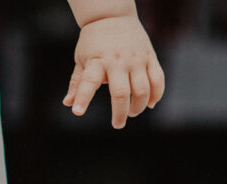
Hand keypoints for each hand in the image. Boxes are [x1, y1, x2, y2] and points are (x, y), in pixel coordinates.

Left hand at [63, 14, 164, 128]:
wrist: (112, 16)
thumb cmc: (93, 42)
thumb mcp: (81, 60)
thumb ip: (77, 83)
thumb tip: (68, 104)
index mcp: (96, 62)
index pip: (88, 82)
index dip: (83, 98)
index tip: (78, 113)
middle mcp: (117, 61)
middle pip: (121, 93)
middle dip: (120, 113)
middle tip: (118, 124)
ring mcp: (136, 59)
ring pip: (143, 89)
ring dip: (139, 106)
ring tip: (132, 112)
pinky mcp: (150, 56)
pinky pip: (158, 79)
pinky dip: (156, 94)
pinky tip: (150, 104)